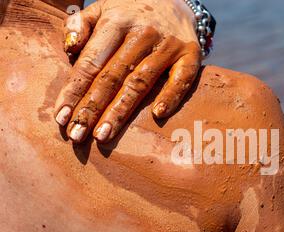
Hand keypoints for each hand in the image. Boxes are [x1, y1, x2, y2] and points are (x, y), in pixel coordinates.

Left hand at [54, 0, 200, 142]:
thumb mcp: (103, 8)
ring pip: (141, 82)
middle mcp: (142, 33)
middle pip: (113, 76)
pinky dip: (171, 95)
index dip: (74, 90)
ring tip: (103, 135)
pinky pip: (181, 78)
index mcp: (116, 22)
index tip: (61, 117)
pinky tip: (158, 114)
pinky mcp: (190, 55)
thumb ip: (80, 25)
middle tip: (77, 135)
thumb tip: (70, 49)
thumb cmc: (132, 12)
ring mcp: (168, 45)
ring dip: (121, 111)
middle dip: (92, 108)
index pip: (91, 62)